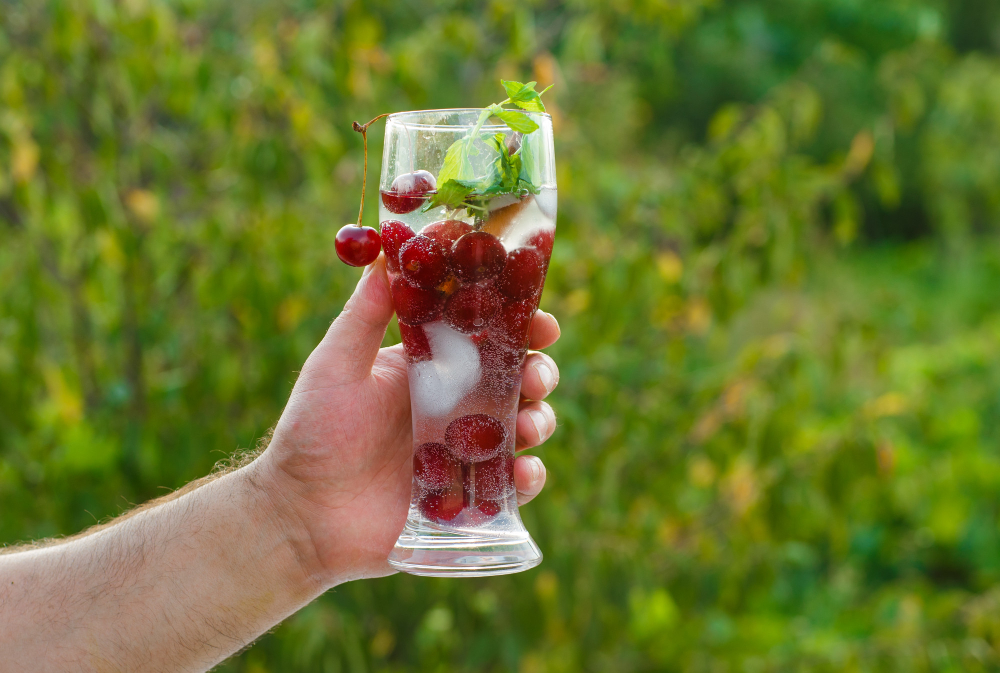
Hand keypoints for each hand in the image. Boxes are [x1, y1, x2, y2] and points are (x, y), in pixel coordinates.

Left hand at [256, 255, 559, 584]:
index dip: (521, 325)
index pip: (486, 337)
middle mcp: (453, 408)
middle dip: (539, 372)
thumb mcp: (335, 368)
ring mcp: (463, 453)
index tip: (541, 319)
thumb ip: (362, 316)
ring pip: (524, 428)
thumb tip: (379, 253)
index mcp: (428, 369)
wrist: (302, 515)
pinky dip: (529, 476)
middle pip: (517, 381)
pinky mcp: (468, 499)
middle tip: (537, 375)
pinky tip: (522, 472)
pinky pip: (512, 486)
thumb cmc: (312, 434)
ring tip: (530, 425)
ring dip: (540, 420)